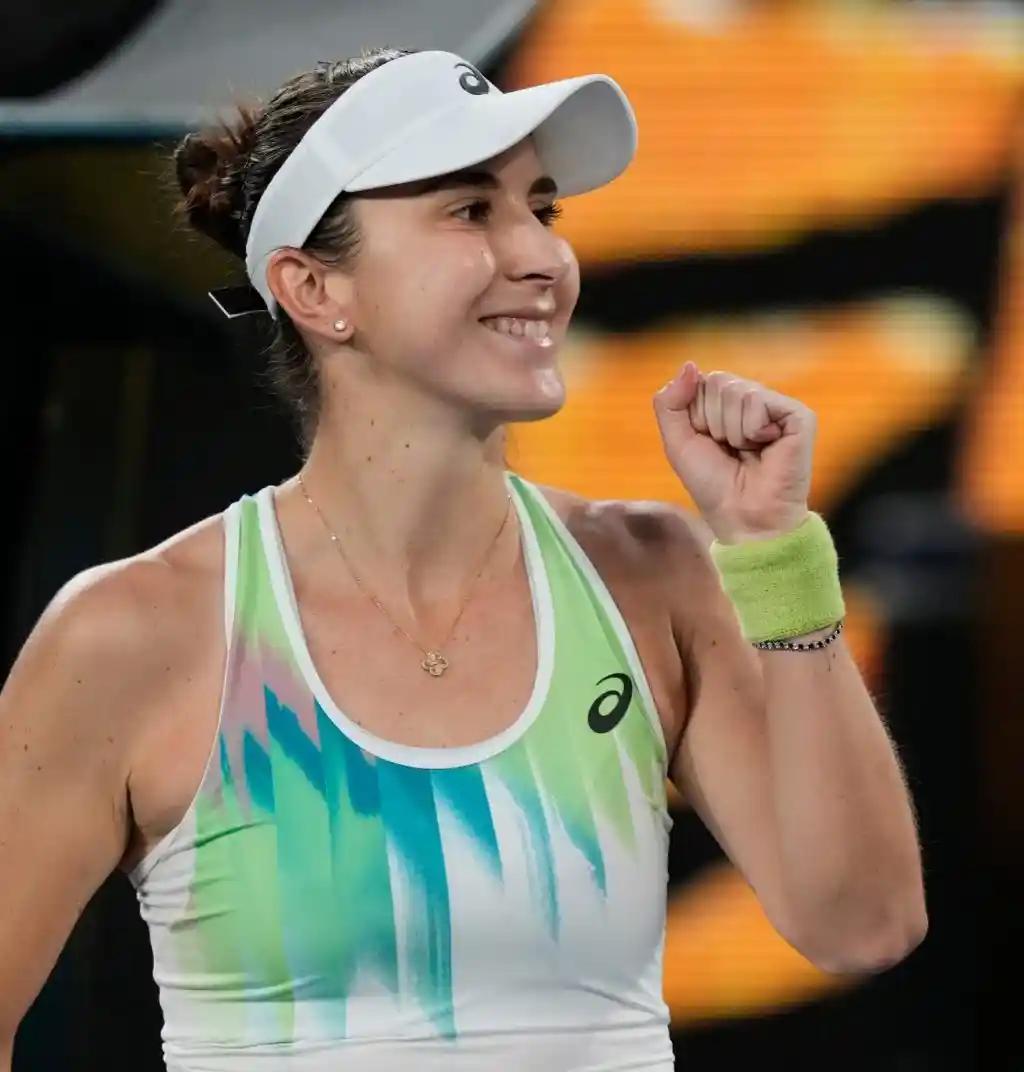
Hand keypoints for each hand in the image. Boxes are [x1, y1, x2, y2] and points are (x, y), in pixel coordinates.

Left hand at [653, 362, 814, 543]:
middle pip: (717, 382)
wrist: (744, 517)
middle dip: (713, 422)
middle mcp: (753, 401)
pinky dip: (752, 430)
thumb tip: (690, 364)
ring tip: (748, 452)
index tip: (709, 444)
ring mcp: (777, 407)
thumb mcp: (677, 443)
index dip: (695, 416)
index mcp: (726, 405)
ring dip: (732, 430)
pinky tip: (766, 448)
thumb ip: (670, 402)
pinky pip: (758, 401)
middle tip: (730, 450)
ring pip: (736, 391)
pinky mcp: (798, 416)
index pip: (700, 382)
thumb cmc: (714, 485)